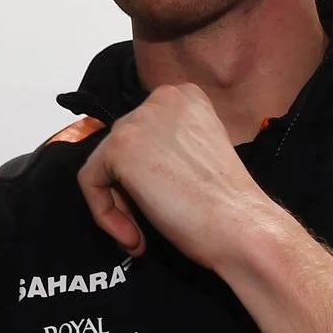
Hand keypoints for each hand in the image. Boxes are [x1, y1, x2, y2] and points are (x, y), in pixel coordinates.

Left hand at [77, 83, 285, 269]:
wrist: (242, 227)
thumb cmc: (227, 204)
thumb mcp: (196, 154)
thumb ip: (165, 147)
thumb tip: (131, 165)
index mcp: (185, 96)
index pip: (143, 133)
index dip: (146, 174)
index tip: (163, 202)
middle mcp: (161, 98)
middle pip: (120, 147)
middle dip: (130, 192)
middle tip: (147, 226)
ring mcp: (138, 120)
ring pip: (104, 166)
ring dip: (120, 206)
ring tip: (141, 235)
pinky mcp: (120, 148)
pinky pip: (90, 182)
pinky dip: (104, 214)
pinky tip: (134, 236)